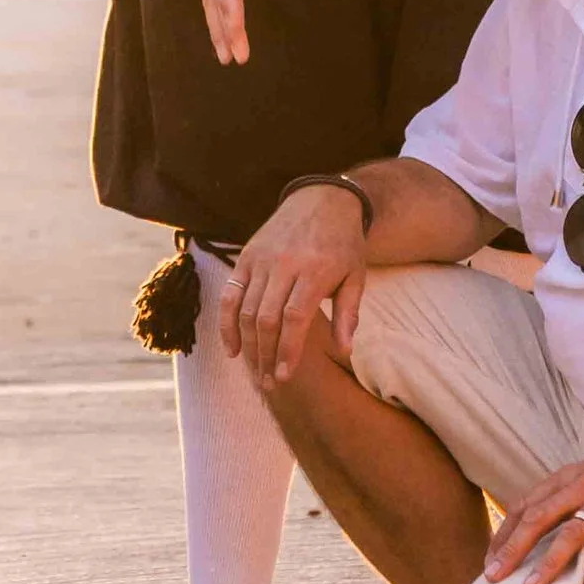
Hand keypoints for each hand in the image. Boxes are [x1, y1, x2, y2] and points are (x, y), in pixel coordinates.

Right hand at [218, 182, 369, 386]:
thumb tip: (345, 350)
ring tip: (255, 371)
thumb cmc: (343, 244)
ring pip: (246, 309)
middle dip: (265, 355)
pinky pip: (231, 294)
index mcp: (314, 270)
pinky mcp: (246, 256)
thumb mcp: (356, 276)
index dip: (287, 350)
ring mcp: (261, 259)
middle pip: (266, 318)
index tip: (284, 376)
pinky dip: (227, 323)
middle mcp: (284, 264)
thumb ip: (349, 314)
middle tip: (269, 383)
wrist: (323, 199)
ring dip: (248, 346)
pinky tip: (232, 349)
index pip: (294, 318)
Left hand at [482, 442, 583, 583]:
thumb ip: (565, 495)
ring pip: (570, 534)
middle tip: (492, 578)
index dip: (504, 534)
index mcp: (568, 477)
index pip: (525, 505)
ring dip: (548, 563)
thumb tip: (535, 526)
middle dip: (512, 549)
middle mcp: (582, 486)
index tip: (489, 560)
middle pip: (538, 519)